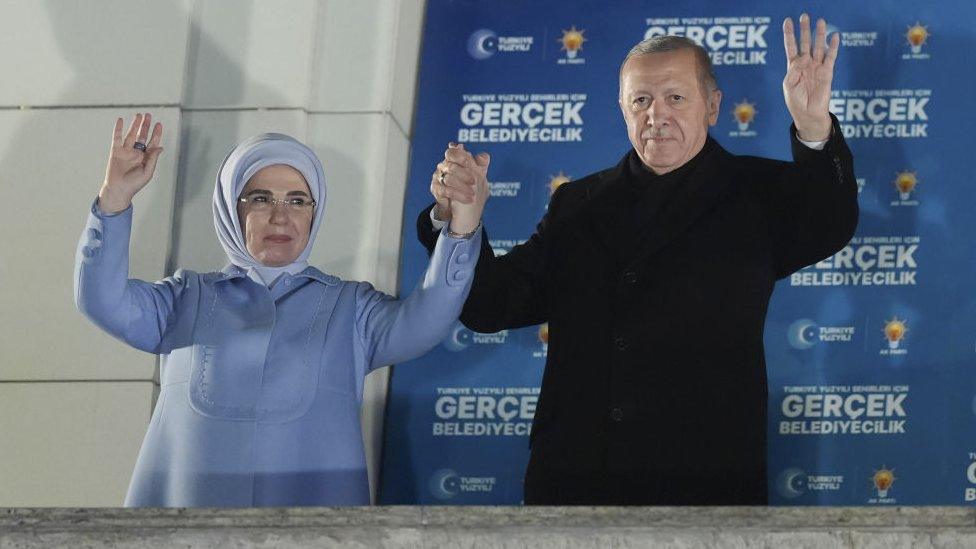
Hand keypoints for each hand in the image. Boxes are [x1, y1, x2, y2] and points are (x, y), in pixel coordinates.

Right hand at [98, 113, 163, 212]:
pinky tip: (120, 120)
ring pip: (131, 134)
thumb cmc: (135, 183)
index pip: (152, 142)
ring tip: (139, 115)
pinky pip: (117, 138)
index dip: (156, 133)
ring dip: (135, 125)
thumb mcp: (147, 171)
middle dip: (146, 126)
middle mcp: (136, 153)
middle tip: (149, 115)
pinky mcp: (115, 151)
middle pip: (142, 136)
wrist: (118, 189)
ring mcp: (126, 151)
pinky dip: (118, 129)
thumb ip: (153, 158)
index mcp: (146, 158)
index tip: (159, 124)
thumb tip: (160, 147)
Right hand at [432, 143, 488, 233]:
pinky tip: (469, 199)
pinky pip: (446, 191)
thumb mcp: (479, 173)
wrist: (463, 204)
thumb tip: (482, 157)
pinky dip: (459, 195)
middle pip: (451, 166)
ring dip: (463, 187)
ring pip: (448, 179)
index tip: (472, 164)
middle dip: (464, 174)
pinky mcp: (436, 189)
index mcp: (453, 158)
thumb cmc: (470, 185)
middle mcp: (443, 166)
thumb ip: (482, 163)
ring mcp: (438, 177)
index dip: (461, 157)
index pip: (452, 152)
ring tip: (473, 194)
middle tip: (475, 181)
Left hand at [782, 14, 837, 140]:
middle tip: (804, 16)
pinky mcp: (827, 72)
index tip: (787, 21)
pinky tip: (834, 36)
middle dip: (805, 30)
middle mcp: (806, 64)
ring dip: (819, 34)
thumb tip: (805, 57)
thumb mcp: (788, 85)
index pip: (791, 46)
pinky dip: (833, 47)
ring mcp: (817, 67)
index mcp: (794, 67)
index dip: (789, 34)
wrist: (808, 114)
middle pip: (805, 43)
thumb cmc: (796, 101)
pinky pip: (830, 57)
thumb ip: (794, 70)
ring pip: (818, 47)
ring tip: (820, 21)